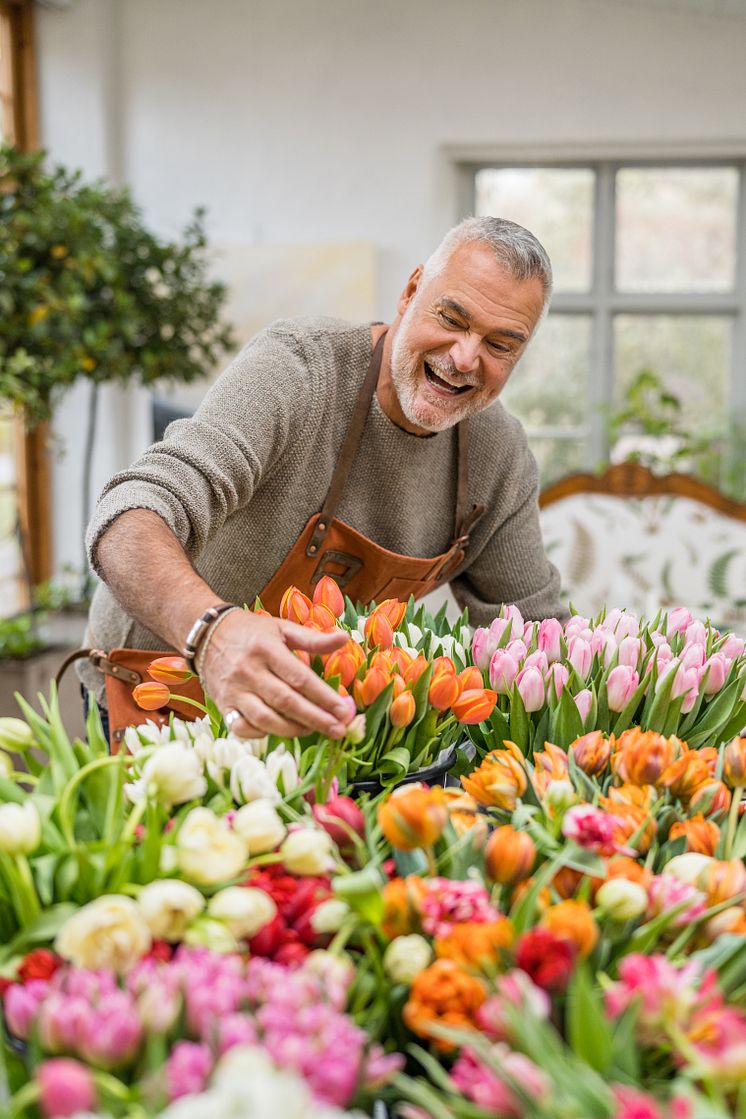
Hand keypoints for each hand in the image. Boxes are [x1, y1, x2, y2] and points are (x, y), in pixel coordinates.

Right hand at [201, 610, 350, 739]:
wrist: (207, 634)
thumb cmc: (251, 632)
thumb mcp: (281, 627)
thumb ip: (313, 638)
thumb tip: (344, 639)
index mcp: (267, 649)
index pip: (299, 677)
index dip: (324, 696)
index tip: (344, 710)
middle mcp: (249, 671)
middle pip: (286, 701)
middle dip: (315, 718)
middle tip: (338, 730)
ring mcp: (234, 690)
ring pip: (265, 719)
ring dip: (293, 729)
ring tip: (314, 731)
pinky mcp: (223, 705)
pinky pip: (242, 728)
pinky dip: (261, 734)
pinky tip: (280, 732)